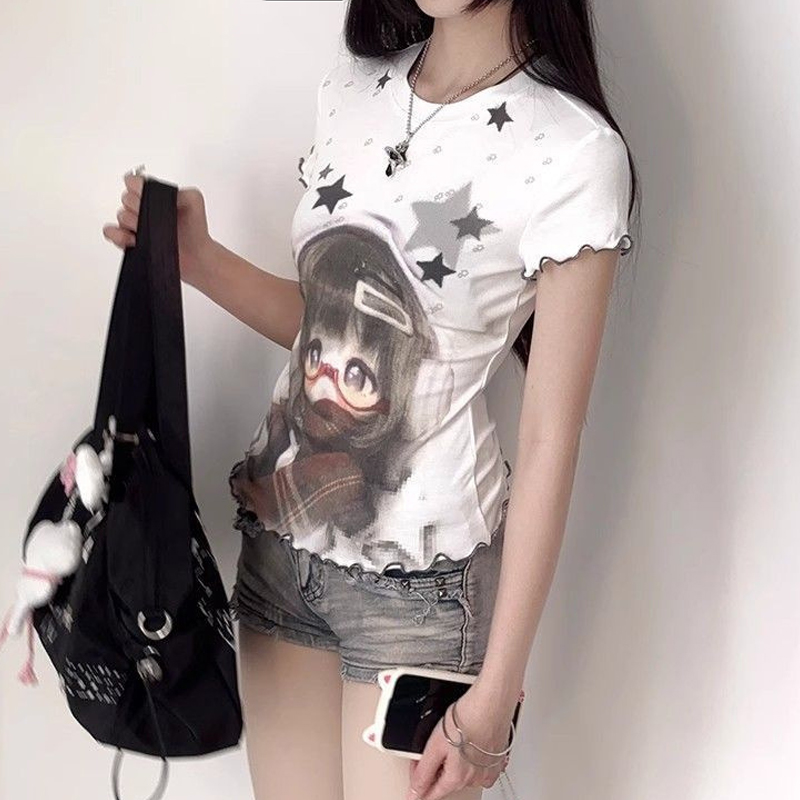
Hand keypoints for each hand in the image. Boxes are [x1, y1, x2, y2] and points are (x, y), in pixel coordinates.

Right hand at [102, 171, 214, 286]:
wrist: (196, 256)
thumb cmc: (194, 229)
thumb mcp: (194, 201)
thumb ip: (182, 190)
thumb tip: (166, 193)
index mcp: (153, 195)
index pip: (133, 182)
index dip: (139, 189)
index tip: (150, 198)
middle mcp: (142, 208)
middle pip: (126, 198)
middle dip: (139, 208)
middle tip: (155, 219)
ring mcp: (135, 225)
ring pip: (121, 215)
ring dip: (134, 224)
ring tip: (150, 232)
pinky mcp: (129, 241)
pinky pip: (111, 232)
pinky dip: (118, 235)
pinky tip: (133, 240)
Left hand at [406, 684, 515, 799]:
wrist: (491, 703)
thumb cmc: (467, 718)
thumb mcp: (434, 746)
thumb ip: (423, 772)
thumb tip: (415, 791)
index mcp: (457, 778)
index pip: (433, 793)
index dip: (419, 790)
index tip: (412, 795)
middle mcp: (474, 779)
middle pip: (447, 782)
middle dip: (437, 770)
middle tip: (433, 749)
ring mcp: (487, 770)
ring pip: (463, 774)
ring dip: (454, 763)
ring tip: (453, 740)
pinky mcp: (496, 760)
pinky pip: (479, 766)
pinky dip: (471, 759)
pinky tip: (469, 743)